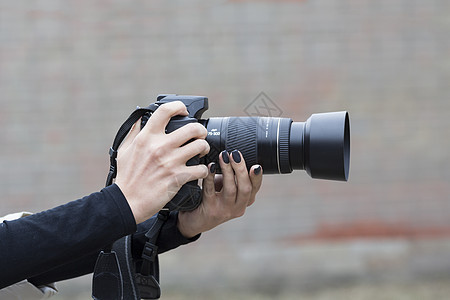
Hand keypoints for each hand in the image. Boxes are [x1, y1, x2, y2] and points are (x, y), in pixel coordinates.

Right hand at [115, 101, 209, 223]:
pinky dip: (204, 170)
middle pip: (192, 128)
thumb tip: (140, 116)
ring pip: (200, 146)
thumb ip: (134, 131)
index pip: (165, 111)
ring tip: (202, 152)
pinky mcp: (178, 177)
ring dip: (204, 148)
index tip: (184, 112)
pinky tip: (200, 171)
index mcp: (147, 137)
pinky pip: (201, 169)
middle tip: (200, 135)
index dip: (179, 107)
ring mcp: (170, 162)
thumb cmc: (126, 177)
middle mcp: (160, 146)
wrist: (127, 202)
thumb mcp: (124, 149)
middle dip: (200, 130)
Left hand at [177, 150, 262, 237]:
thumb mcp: (226, 187)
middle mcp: (238, 207)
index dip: (257, 177)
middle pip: (245, 189)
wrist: (195, 220)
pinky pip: (210, 191)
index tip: (256, 165)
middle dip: (241, 169)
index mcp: (245, 200)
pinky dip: (210, 177)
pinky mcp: (210, 210)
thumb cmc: (213, 198)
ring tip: (223, 156)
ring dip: (227, 171)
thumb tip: (233, 154)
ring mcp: (224, 211)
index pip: (255, 187)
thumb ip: (232, 175)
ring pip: (230, 190)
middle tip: (235, 154)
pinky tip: (210, 167)